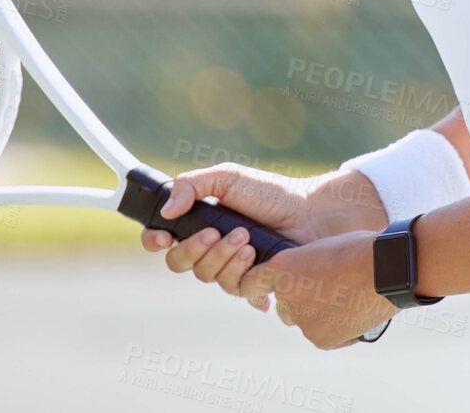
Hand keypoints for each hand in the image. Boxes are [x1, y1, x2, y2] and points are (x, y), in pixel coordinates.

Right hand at [139, 165, 387, 312]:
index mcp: (200, 223)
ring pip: (209, 278)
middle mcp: (211, 249)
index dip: (156, 241)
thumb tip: (167, 211)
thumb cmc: (271, 193)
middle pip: (180, 263)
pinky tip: (260, 262)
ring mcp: (232, 269)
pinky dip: (247, 276)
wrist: (313, 212)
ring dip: (225, 258)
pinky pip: (238, 291)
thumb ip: (192, 186)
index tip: (164, 236)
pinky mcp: (255, 285)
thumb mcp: (229, 178)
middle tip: (217, 232)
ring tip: (248, 239)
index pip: (163, 240)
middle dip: (196, 249)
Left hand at [238, 230, 395, 348]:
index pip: (252, 284)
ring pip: (305, 322)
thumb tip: (306, 280)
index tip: (265, 295)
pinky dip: (336, 330)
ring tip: (347, 300)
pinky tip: (355, 315)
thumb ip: (305, 267)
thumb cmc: (360, 251)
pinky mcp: (321, 339)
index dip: (258, 289)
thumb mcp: (323, 249)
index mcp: (283, 267)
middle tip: (328, 292)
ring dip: (319, 316)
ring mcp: (303, 320)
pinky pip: (323, 337)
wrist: (387, 270)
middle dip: (301, 302)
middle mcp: (286, 296)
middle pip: (284, 306)